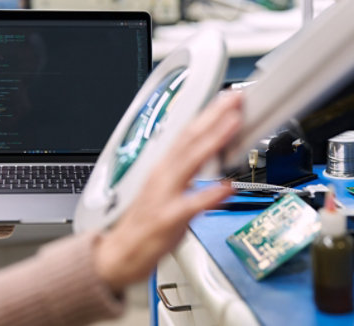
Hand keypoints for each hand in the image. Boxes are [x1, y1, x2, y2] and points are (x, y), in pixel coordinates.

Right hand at [94, 91, 241, 293]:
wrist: (119, 254)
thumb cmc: (145, 223)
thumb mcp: (170, 189)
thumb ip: (192, 171)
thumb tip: (216, 155)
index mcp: (164, 167)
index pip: (188, 133)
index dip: (209, 113)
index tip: (228, 98)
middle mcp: (163, 175)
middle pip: (190, 139)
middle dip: (214, 116)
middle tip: (235, 99)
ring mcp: (164, 195)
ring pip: (190, 161)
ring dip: (213, 140)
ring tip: (234, 124)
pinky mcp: (168, 219)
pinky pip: (191, 204)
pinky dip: (209, 194)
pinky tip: (226, 186)